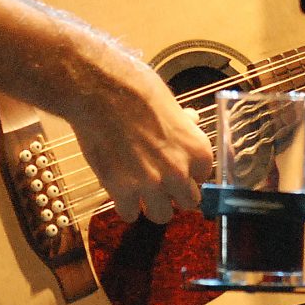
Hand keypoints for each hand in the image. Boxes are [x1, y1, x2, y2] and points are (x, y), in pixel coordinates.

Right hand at [66, 44, 214, 224]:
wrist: (100, 90)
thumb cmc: (135, 89)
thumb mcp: (171, 105)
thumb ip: (183, 125)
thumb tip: (191, 122)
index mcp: (198, 150)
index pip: (203, 177)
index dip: (187, 173)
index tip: (175, 168)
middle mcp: (180, 171)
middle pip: (188, 202)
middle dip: (173, 194)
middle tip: (158, 182)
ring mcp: (151, 184)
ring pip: (161, 215)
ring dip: (151, 205)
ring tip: (139, 190)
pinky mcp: (122, 190)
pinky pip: (130, 214)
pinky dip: (124, 205)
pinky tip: (119, 190)